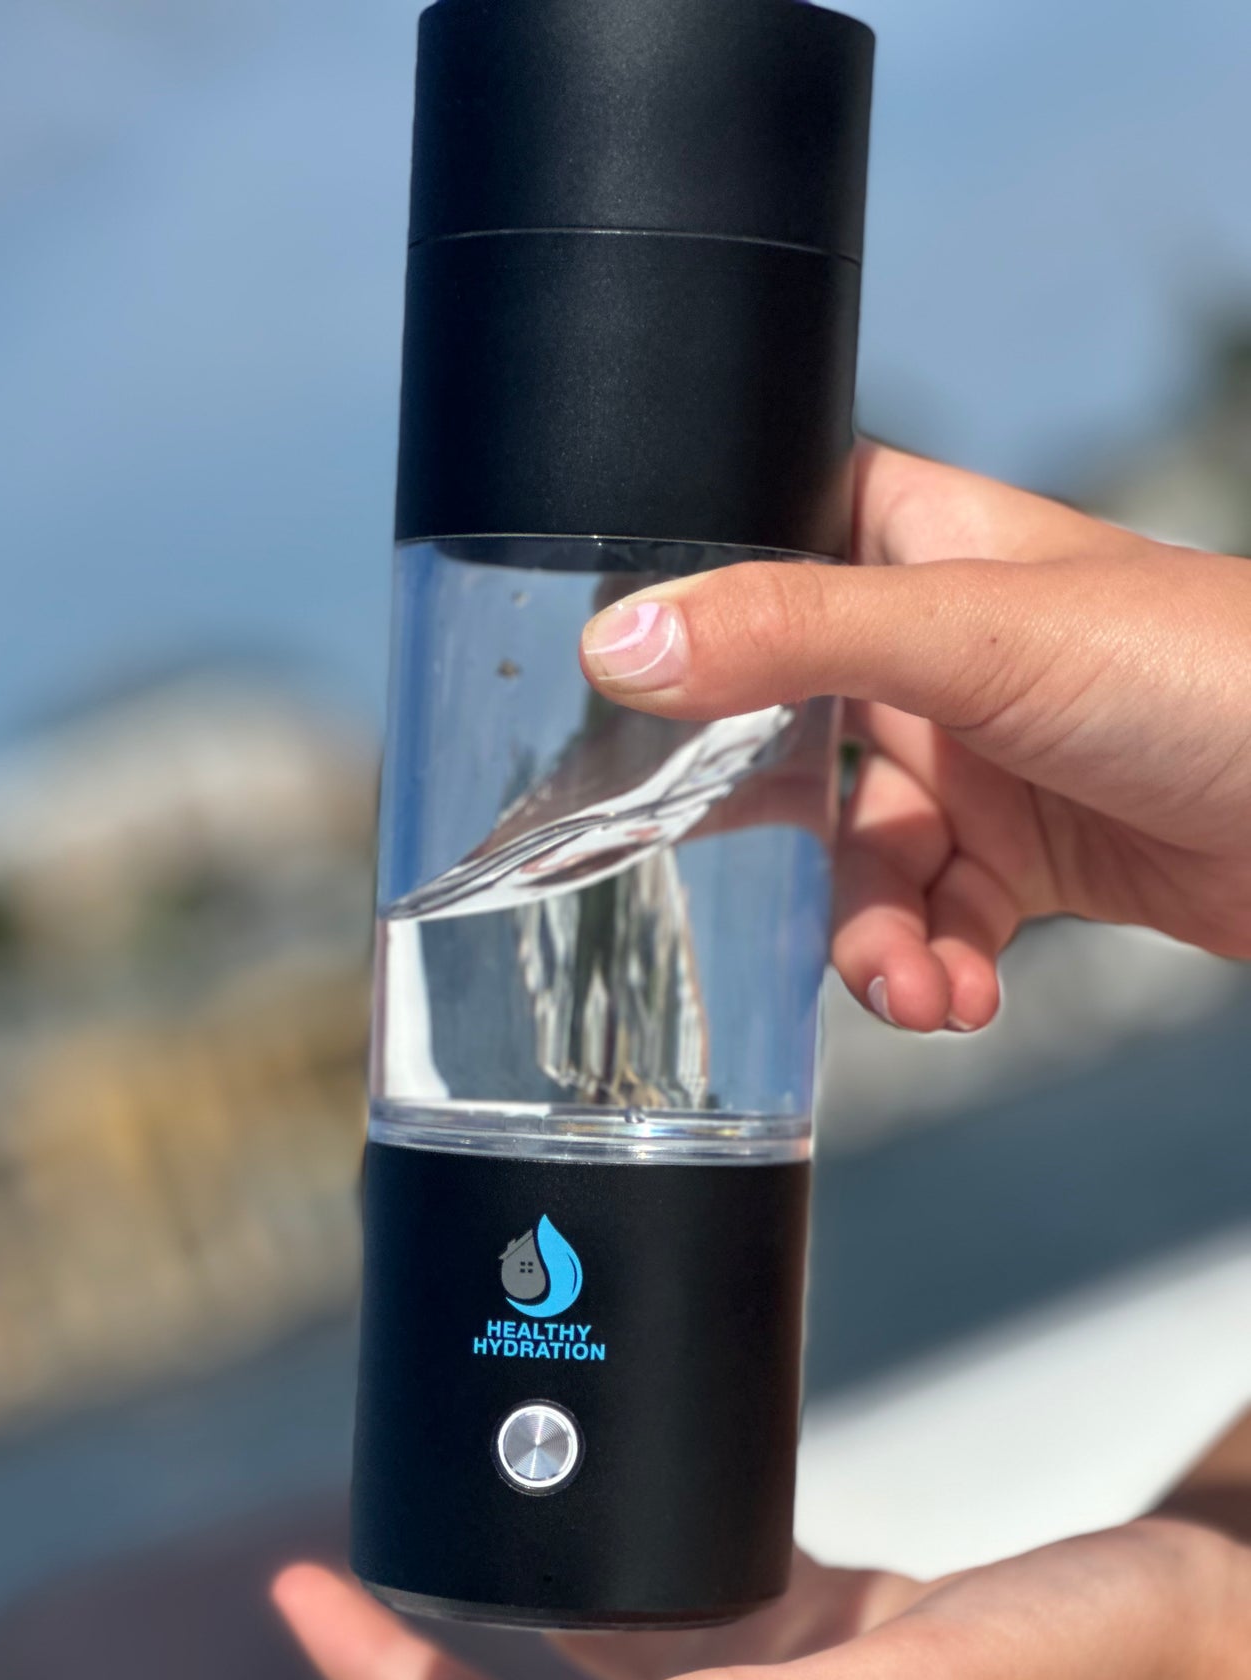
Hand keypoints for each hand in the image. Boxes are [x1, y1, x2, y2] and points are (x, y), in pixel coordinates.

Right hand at [578, 446, 1250, 1031]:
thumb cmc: (1214, 673)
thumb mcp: (975, 637)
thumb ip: (792, 633)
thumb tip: (619, 639)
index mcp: (922, 548)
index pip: (769, 551)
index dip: (699, 615)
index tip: (629, 693)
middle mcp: (941, 651)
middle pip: (788, 739)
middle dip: (770, 835)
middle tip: (740, 888)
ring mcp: (985, 760)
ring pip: (860, 856)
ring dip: (868, 935)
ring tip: (908, 986)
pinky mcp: (1029, 858)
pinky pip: (935, 922)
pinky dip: (933, 969)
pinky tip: (958, 998)